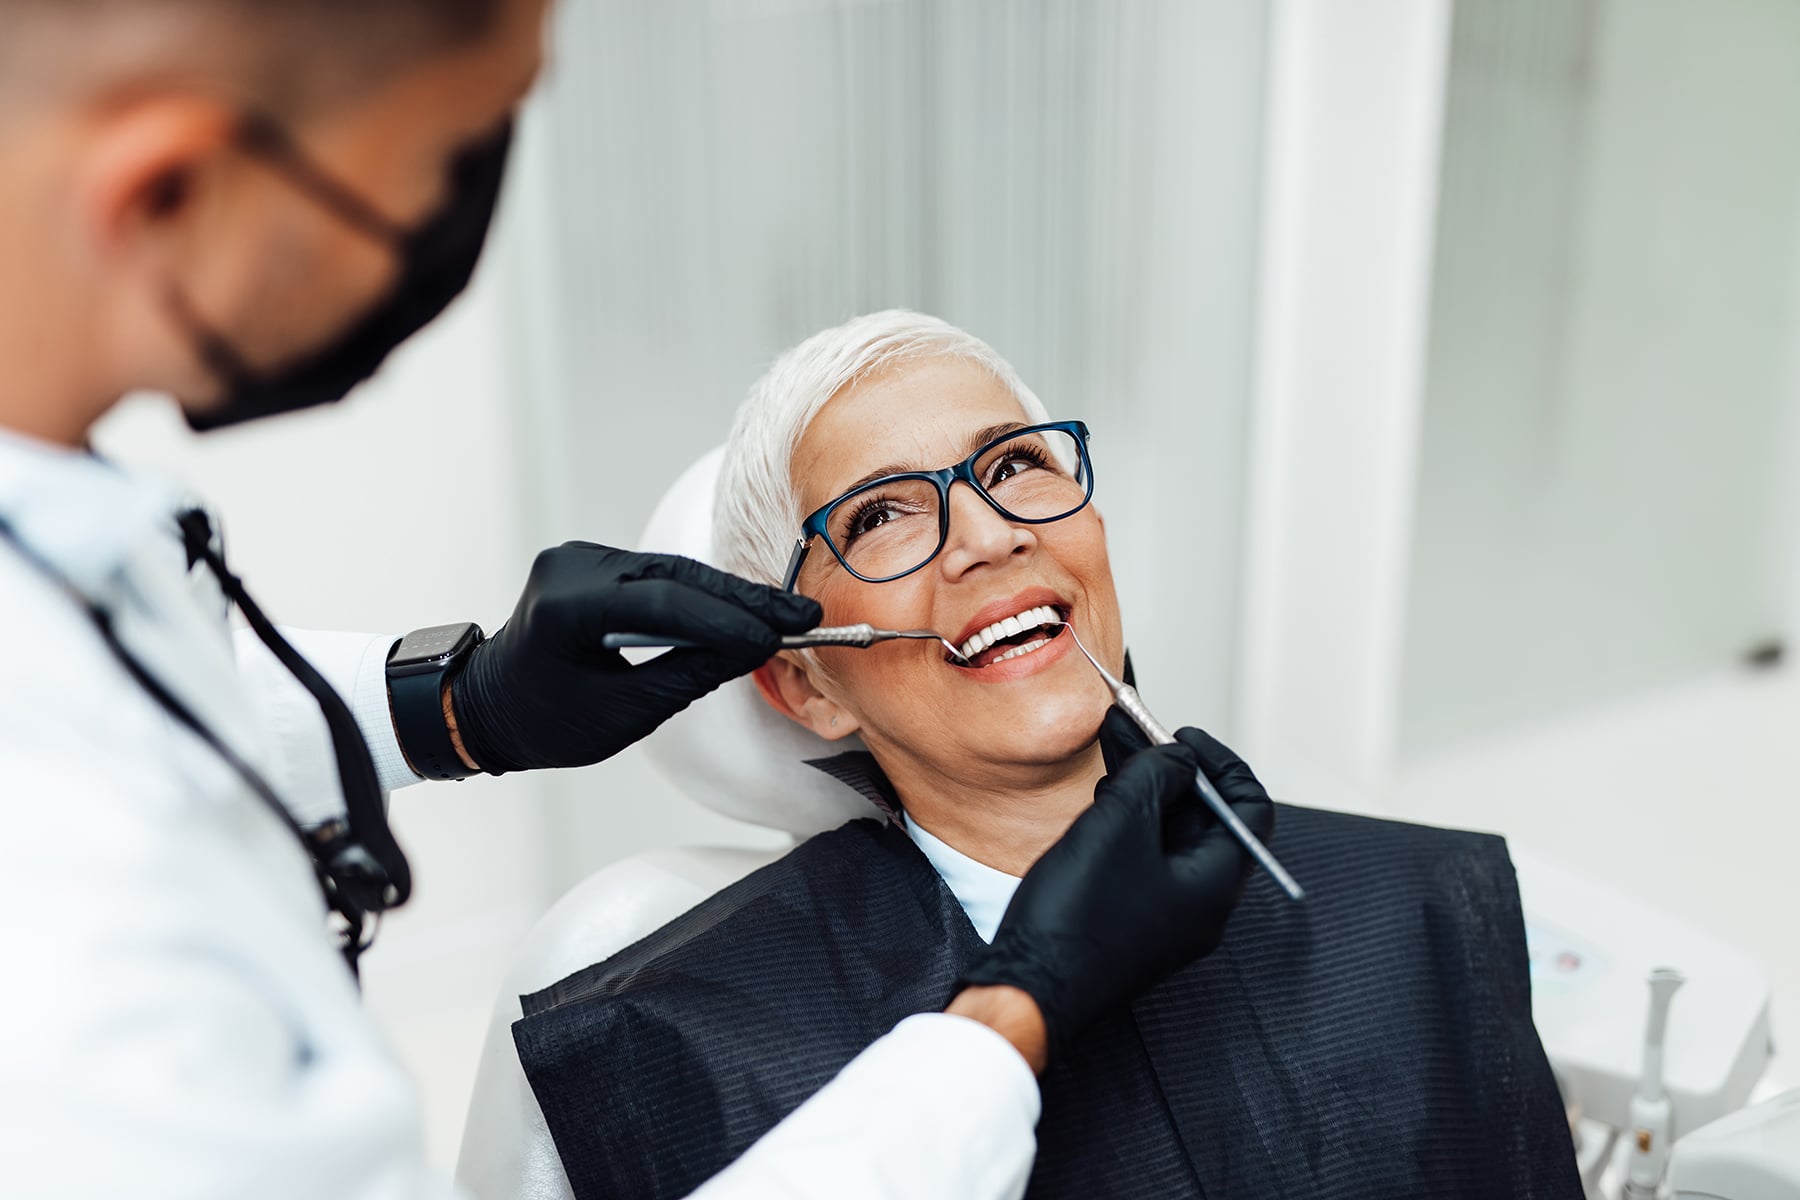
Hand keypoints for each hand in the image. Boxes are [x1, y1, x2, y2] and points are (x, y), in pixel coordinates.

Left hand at [449, 542, 821, 772]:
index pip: (661, 602)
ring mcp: (581, 558)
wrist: (485, 707)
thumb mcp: (622, 715)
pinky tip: (743, 609)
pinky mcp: (593, 563)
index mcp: (564, 607)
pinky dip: (701, 595)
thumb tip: (753, 649)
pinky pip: (659, 575)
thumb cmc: (543, 722)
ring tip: (784, 615)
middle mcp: (571, 567)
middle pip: (675, 577)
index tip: (777, 638)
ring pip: (673, 571)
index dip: (726, 620)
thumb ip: (688, 675)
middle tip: (800, 616)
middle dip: (742, 601)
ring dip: (729, 596)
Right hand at [957, 707, 1274, 1058]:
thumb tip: (1178, 759)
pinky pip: (1145, 856)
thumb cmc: (1078, 915)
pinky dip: (1130, 818)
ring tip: (1113, 744)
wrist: (1030, 984)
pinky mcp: (1134, 919)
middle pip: (1207, 818)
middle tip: (1137, 727)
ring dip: (1146, 788)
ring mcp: (1167, 914)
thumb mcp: (1121, 822)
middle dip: (1173, 767)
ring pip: (1170, 835)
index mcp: (1216, 883)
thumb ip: (1158, 775)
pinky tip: (1102, 792)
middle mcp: (1201, 903)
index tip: (1182, 735)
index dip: (1221, 762)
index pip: (1249, 808)